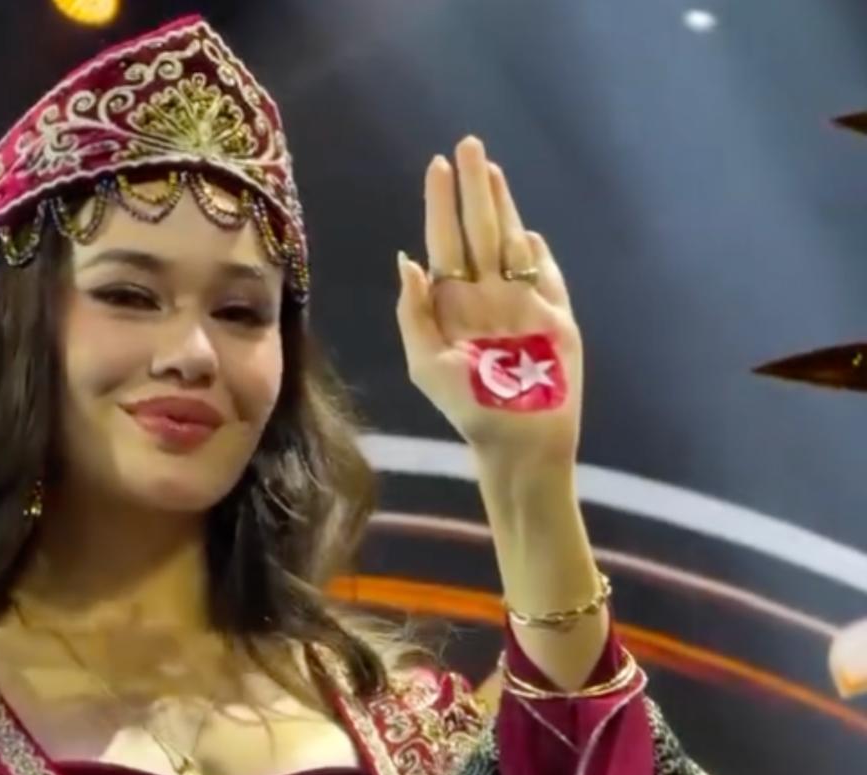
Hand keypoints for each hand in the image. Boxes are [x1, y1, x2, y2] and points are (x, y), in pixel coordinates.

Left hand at [395, 135, 582, 464]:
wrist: (516, 440)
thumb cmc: (467, 408)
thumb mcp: (425, 363)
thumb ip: (413, 313)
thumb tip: (408, 262)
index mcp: (453, 302)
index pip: (445, 241)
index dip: (440, 204)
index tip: (437, 166)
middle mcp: (487, 294)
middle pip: (479, 229)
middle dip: (474, 188)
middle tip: (468, 143)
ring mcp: (523, 301)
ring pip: (512, 241)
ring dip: (504, 205)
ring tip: (493, 168)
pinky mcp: (557, 316)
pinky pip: (547, 274)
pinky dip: (537, 252)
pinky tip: (525, 228)